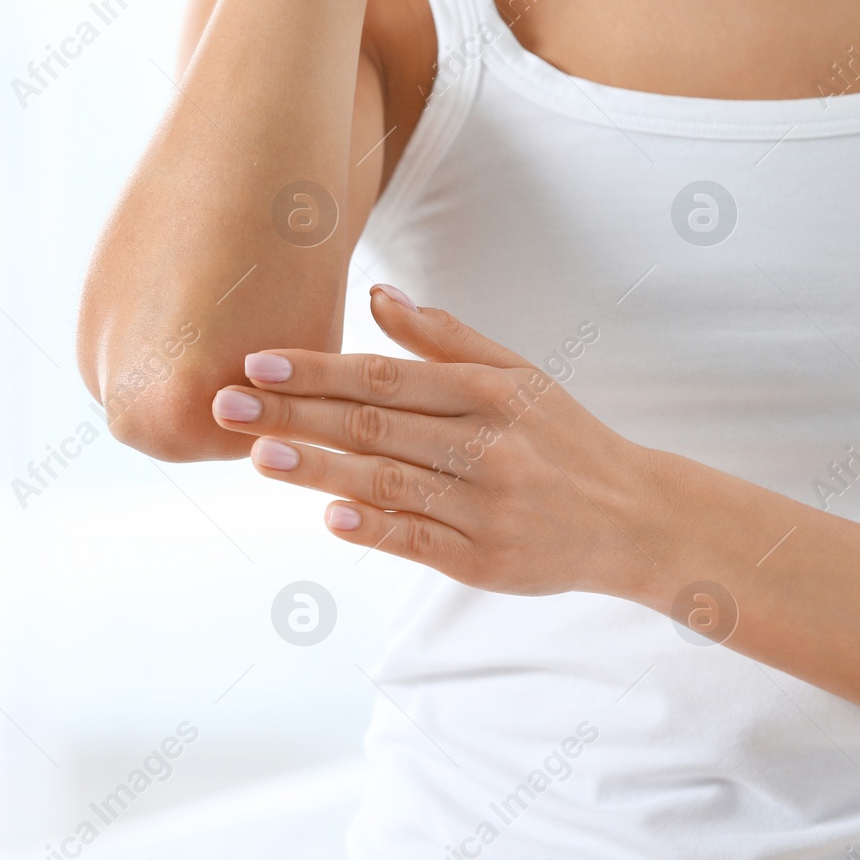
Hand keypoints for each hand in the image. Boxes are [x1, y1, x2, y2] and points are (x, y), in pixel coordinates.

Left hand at [210, 285, 663, 597]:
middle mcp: (488, 446)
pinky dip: (372, 528)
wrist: (632, 517)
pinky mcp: (485, 561)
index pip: (387, 376)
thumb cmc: (564, 438)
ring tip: (259, 453)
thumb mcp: (520, 375)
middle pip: (375, 425)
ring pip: (387, 482)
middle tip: (226, 403)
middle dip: (295, 412)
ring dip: (318, 468)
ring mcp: (486, 506)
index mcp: (490, 392)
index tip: (257, 360)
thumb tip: (379, 298)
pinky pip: (417, 541)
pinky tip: (326, 515)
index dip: (318, 369)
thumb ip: (448, 339)